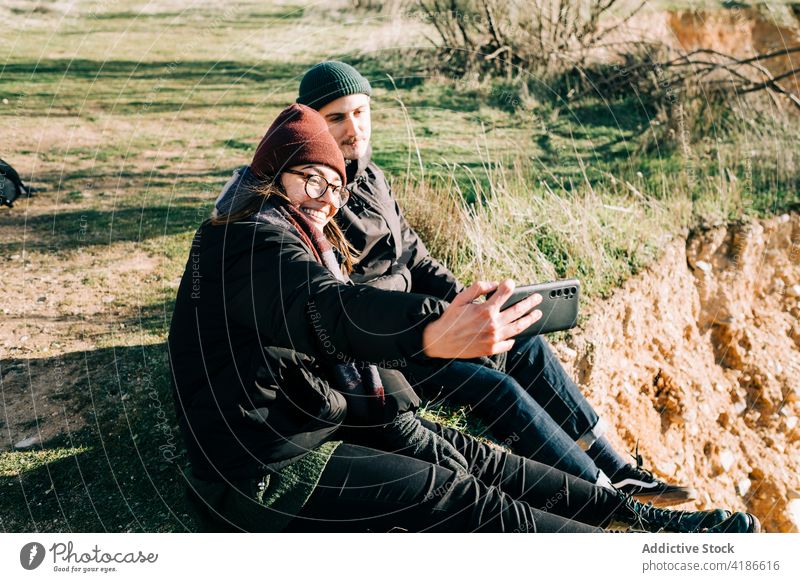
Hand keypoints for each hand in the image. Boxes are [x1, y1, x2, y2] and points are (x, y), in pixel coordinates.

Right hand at [422, 279, 541, 358]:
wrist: (441, 341)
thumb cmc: (451, 318)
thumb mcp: (461, 299)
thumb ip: (478, 288)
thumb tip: (495, 284)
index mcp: (485, 310)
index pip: (505, 293)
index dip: (509, 286)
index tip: (512, 283)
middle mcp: (492, 324)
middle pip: (518, 311)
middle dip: (530, 302)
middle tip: (538, 298)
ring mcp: (494, 338)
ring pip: (518, 327)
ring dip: (530, 319)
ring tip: (537, 314)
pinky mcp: (492, 349)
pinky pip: (508, 343)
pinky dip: (513, 338)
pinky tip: (516, 334)